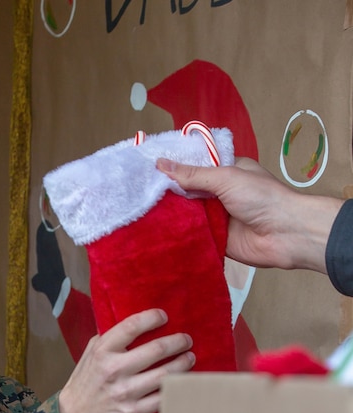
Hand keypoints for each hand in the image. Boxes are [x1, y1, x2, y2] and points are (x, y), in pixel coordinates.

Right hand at [58, 308, 193, 412]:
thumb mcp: (91, 352)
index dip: (152, 318)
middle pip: (156, 350)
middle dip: (177, 342)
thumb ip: (111, 337)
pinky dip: (176, 389)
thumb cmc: (86, 380)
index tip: (164, 317)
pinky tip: (183, 381)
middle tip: (186, 340)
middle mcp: (114, 370)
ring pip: (165, 374)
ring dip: (183, 364)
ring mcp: (124, 392)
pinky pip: (162, 398)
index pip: (132, 326)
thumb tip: (138, 322)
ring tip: (190, 358)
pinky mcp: (132, 411)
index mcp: (103, 351)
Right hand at [156, 157, 342, 274]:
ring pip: (188, 214)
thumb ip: (193, 175)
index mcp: (226, 171)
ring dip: (170, 214)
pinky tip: (155, 232)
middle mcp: (220, 193)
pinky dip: (179, 234)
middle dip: (167, 191)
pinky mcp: (215, 239)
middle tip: (136, 189)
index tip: (147, 165)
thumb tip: (161, 165)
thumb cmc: (262, 198)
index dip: (173, 165)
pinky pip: (193, 235)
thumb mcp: (226, 178)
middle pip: (187, 190)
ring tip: (139, 209)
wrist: (284, 235)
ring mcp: (217, 217)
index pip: (194, 165)